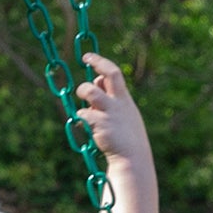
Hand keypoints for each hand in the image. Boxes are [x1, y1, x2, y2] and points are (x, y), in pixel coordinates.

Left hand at [74, 54, 150, 169]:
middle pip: (111, 73)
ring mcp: (110, 112)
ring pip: (91, 91)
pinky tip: (85, 124)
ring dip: (83, 90)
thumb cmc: (124, 135)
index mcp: (124, 99)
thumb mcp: (122, 113)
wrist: (131, 156)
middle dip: (97, 61)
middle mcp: (119, 102)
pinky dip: (81, 117)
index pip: (114, 74)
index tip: (89, 57)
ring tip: (83, 98)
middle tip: (85, 56)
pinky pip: (83, 114)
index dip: (100, 64)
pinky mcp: (101, 125)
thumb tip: (97, 81)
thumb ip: (109, 99)